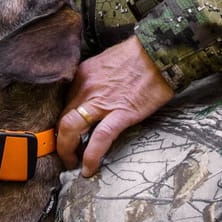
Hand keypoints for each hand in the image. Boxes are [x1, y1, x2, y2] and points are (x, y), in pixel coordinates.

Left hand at [57, 35, 174, 176]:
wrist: (161, 52)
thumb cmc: (139, 56)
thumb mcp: (106, 62)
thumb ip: (95, 80)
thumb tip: (93, 97)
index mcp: (83, 75)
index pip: (64, 103)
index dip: (62, 122)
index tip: (65, 133)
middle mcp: (86, 88)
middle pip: (62, 118)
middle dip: (60, 141)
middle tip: (66, 154)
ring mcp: (102, 101)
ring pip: (70, 128)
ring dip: (67, 151)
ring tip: (72, 164)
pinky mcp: (122, 113)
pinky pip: (100, 138)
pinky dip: (91, 156)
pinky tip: (88, 168)